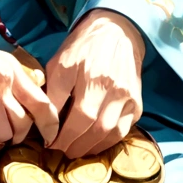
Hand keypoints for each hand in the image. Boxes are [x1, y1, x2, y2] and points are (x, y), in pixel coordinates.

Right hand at [0, 21, 58, 152]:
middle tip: (0, 135)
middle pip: (23, 125)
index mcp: (9, 68)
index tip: (49, 138)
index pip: (42, 103)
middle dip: (14, 136)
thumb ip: (8, 77)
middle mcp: (0, 81)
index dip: (50, 125)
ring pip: (1, 134)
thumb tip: (27, 101)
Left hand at [44, 9, 143, 158]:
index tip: (49, 143)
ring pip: (109, 132)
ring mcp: (126, 95)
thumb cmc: (82, 47)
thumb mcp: (60, 63)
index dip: (61, 135)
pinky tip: (95, 144)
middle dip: (74, 145)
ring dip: (91, 147)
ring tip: (75, 151)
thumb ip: (53, 91)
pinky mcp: (136, 101)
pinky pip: (124, 130)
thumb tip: (45, 122)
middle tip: (61, 150)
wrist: (116, 31)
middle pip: (93, 127)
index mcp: (87, 74)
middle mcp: (110, 86)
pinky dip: (108, 142)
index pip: (75, 116)